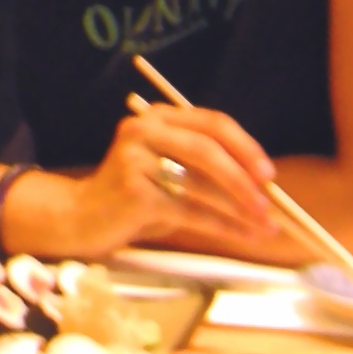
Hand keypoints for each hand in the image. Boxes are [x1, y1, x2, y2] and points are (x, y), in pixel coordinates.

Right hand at [68, 102, 279, 252]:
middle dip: (244, 178)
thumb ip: (206, 168)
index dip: (245, 146)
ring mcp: (136, 160)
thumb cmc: (137, 196)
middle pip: (207, 149)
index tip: (269, 174)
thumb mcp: (170, 171)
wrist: (83, 217)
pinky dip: (221, 226)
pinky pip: (189, 211)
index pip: (212, 122)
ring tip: (265, 226)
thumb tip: (264, 186)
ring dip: (239, 208)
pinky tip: (241, 236)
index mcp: (158, 117)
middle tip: (270, 204)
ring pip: (200, 184)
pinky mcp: (134, 193)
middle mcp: (144, 130)